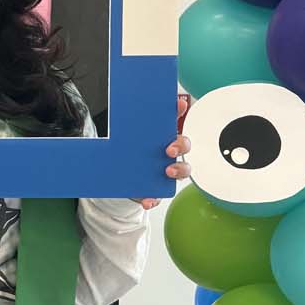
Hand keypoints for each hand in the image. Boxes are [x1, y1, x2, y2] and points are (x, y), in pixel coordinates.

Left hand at [136, 94, 191, 210]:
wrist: (119, 178)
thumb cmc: (131, 154)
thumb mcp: (128, 138)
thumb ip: (130, 125)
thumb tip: (128, 111)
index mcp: (163, 137)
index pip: (175, 119)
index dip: (179, 111)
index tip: (179, 104)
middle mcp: (170, 153)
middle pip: (184, 146)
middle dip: (180, 145)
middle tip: (169, 148)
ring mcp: (166, 171)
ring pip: (182, 170)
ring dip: (178, 170)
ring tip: (167, 171)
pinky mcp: (157, 189)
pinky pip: (159, 195)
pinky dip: (153, 198)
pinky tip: (147, 200)